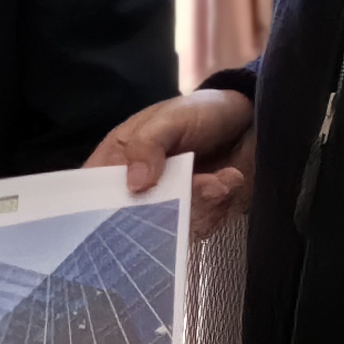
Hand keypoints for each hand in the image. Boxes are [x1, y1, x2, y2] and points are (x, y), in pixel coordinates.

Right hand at [89, 89, 256, 238]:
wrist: (249, 123)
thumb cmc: (201, 113)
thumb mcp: (170, 119)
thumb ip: (148, 144)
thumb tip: (134, 185)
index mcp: (116, 161)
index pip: (93, 195)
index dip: (101, 209)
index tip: (130, 209)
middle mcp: (137, 189)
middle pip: (132, 222)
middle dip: (169, 209)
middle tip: (202, 184)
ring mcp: (166, 207)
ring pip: (169, 230)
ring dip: (201, 206)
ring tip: (221, 180)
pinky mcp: (194, 218)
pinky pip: (197, 230)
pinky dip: (218, 207)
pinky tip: (229, 181)